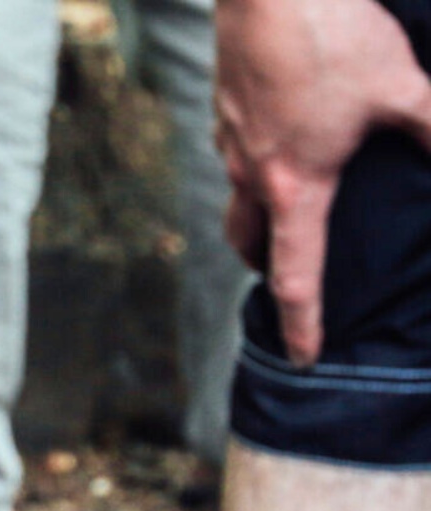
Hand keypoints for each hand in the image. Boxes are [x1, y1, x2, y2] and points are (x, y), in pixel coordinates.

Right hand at [216, 0, 430, 363]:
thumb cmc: (331, 36)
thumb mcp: (404, 87)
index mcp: (296, 184)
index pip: (295, 273)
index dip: (302, 321)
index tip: (304, 356)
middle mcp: (253, 171)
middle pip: (247, 244)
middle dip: (265, 268)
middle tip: (289, 277)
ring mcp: (231, 138)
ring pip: (239, 196)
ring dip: (261, 212)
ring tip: (294, 202)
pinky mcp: (226, 105)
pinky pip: (238, 151)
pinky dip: (258, 161)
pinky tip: (288, 133)